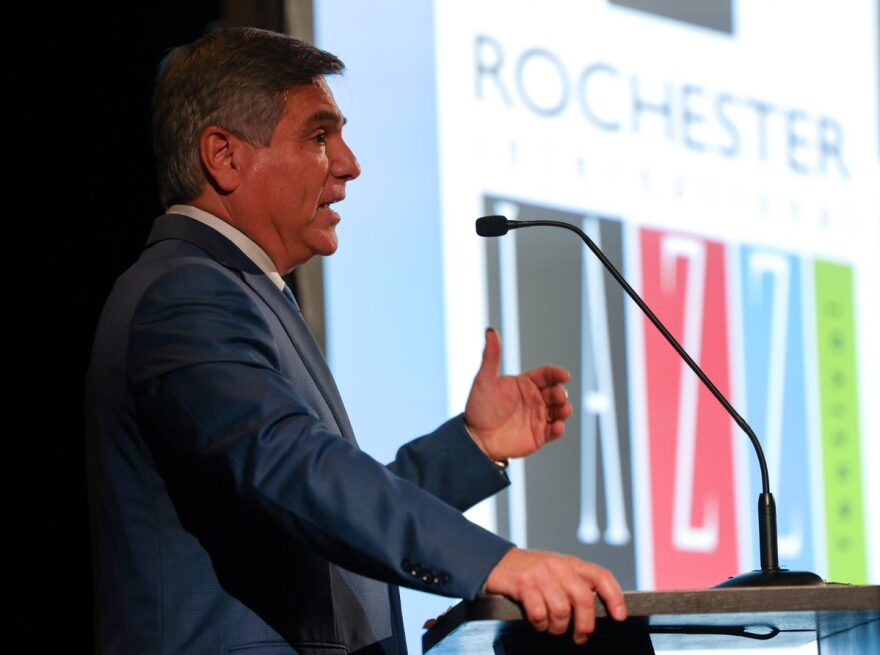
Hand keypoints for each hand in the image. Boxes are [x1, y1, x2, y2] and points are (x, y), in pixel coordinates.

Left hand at [464, 328, 572, 460]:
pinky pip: (554, 431)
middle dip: (561, 393)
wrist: (475, 438)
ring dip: (565, 409)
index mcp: (525, 384)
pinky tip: (557, 426)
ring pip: (560, 410)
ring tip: (563, 410)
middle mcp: (535, 399)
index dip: (556, 374)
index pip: (547, 375)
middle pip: (556, 392)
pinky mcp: (539, 435)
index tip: (564, 375)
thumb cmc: (479, 407)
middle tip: (558, 397)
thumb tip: (490, 330)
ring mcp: (538, 417)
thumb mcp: (484, 380)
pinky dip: (559, 428)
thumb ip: (491, 356)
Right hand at [485, 548, 626, 643]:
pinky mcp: (523, 584)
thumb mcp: (557, 571)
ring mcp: (541, 575)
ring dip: (558, 627)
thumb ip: (576, 585)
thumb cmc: (532, 572)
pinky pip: (539, 613)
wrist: (497, 562)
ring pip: (562, 610)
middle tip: (580, 637)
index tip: (619, 616)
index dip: (614, 597)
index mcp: (571, 564)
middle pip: (583, 599)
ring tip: (553, 628)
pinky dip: (540, 624)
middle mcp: (558, 567)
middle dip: (585, 625)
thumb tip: (599, 611)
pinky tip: (538, 622)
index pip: (601, 576)